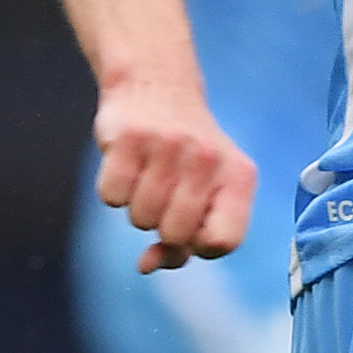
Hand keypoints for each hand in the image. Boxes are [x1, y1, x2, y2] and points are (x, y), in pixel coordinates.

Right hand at [94, 72, 254, 271]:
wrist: (157, 86)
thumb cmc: (185, 157)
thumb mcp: (205, 192)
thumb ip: (187, 240)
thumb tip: (146, 266)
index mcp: (240, 176)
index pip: (224, 242)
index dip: (199, 246)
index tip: (192, 229)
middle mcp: (209, 159)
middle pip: (176, 234)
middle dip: (163, 227)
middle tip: (165, 198)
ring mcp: (169, 146)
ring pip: (141, 219)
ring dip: (137, 208)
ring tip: (148, 176)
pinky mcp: (129, 137)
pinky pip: (112, 197)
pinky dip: (113, 191)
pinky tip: (127, 165)